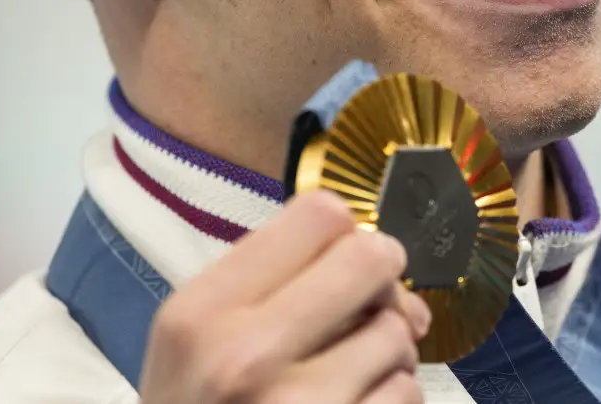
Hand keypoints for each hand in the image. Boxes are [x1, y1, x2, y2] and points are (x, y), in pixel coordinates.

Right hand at [138, 189, 430, 402]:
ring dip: (388, 349)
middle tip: (375, 297)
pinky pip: (405, 394)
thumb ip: (267, 282)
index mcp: (202, 312)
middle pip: (370, 259)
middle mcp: (245, 356)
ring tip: (351, 371)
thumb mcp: (195, 341)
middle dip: (383, 277)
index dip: (344, 231)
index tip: (345, 255)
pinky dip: (391, 397)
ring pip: (396, 333)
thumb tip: (375, 253)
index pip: (318, 215)